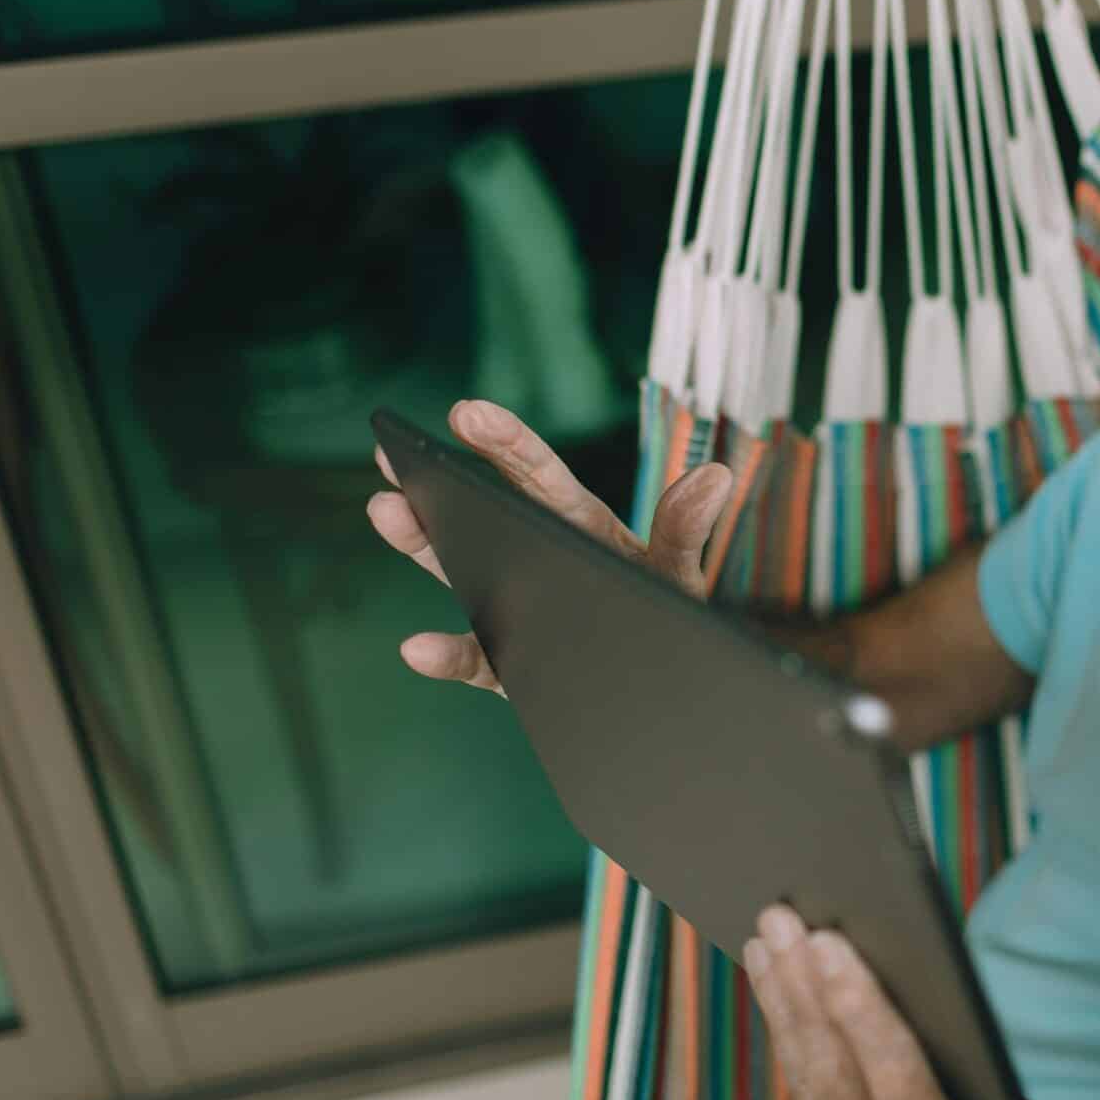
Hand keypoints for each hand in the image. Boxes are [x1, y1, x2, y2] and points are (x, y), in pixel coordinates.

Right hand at [367, 398, 731, 695]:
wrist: (674, 687)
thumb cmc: (671, 613)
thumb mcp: (679, 571)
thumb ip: (685, 530)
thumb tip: (713, 477)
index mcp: (578, 523)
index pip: (535, 474)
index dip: (501, 441)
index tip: (464, 412)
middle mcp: (537, 557)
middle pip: (480, 512)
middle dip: (438, 481)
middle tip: (393, 454)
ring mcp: (516, 609)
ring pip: (459, 573)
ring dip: (421, 545)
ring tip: (386, 512)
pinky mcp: (511, 666)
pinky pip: (475, 659)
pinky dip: (448, 656)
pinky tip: (419, 648)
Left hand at [745, 905, 966, 1099]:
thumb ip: (972, 1067)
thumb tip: (918, 984)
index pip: (899, 1082)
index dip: (860, 1010)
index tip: (827, 943)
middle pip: (836, 1075)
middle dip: (803, 991)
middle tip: (779, 919)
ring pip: (811, 1085)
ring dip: (784, 1007)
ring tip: (766, 943)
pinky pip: (806, 1098)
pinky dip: (789, 1040)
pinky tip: (778, 996)